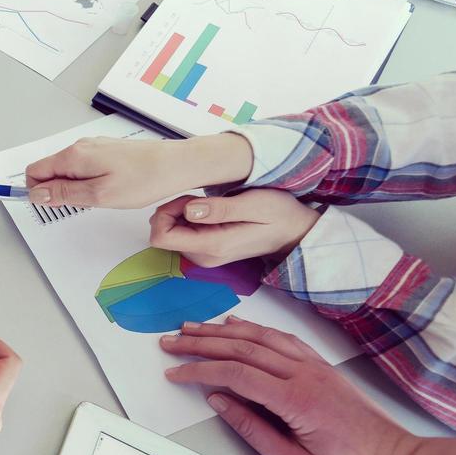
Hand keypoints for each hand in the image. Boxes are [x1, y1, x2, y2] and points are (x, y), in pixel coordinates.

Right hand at [26, 132, 253, 208]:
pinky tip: (108, 190)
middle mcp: (80, 147)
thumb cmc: (144, 179)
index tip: (53, 206)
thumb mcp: (98, 195)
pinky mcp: (106, 151)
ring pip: (67, 170)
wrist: (176, 165)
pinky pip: (83, 167)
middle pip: (49, 170)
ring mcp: (93, 147)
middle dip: (56, 190)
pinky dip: (87, 181)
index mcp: (74, 156)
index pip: (34, 172)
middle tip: (82, 205)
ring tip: (99, 198)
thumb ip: (63, 193)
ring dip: (74, 187)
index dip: (36, 192)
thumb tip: (36, 194)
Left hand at [149, 190, 318, 266]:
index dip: (165, 214)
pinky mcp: (207, 249)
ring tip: (209, 203)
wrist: (294, 231)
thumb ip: (220, 209)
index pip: (161, 237)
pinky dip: (189, 218)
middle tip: (199, 198)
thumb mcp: (254, 204)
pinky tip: (210, 210)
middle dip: (173, 211)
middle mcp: (204, 256)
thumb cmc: (279, 214)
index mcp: (213, 246)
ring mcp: (205, 255)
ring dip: (181, 213)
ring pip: (172, 233)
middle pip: (163, 234)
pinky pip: (184, 233)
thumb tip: (188, 210)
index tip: (185, 199)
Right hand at [160, 317, 419, 454]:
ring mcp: (315, 367)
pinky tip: (237, 324)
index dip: (199, 370)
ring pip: (260, 337)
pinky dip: (254, 329)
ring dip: (222, 330)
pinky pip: (282, 339)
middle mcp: (304, 374)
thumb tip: (218, 401)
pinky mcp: (322, 367)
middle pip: (242, 347)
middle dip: (201, 342)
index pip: (235, 373)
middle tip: (170, 342)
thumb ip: (253, 430)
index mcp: (296, 399)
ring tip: (192, 328)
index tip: (174, 372)